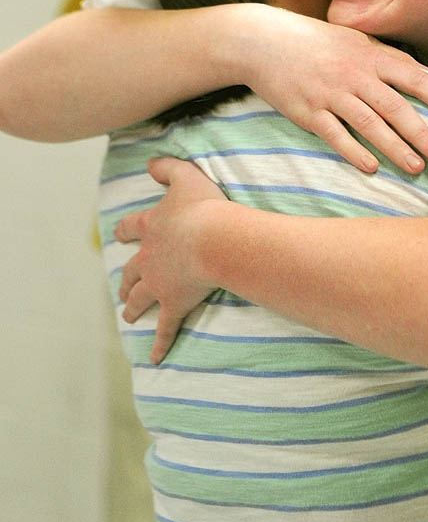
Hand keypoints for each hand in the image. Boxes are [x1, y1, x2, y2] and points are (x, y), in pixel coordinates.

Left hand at [115, 157, 225, 362]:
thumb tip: (150, 163)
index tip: (119, 236)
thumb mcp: (186, 176)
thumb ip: (167, 167)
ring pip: (140, 298)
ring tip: (128, 316)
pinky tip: (154, 358)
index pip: (132, 229)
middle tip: (122, 289)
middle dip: (125, 280)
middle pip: (131, 271)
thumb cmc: (203, 207)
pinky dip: (159, 343)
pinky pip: (165, 328)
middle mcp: (149, 258)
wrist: (214, 238)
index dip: (126, 232)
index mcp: (151, 228)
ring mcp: (159, 283)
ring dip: (133, 306)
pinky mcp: (174, 304)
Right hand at [238, 7, 427, 173]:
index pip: (413, 77)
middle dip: (422, 134)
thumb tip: (419, 75)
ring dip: (395, 149)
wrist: (262, 42)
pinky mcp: (308, 112)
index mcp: (369, 56)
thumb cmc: (313, 41)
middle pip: (395, 108)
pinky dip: (355, 153)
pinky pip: (336, 136)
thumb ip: (383, 59)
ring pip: (369, 126)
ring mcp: (330, 94)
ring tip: (416, 167)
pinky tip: (372, 168)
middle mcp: (353, 75)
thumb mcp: (352, 40)